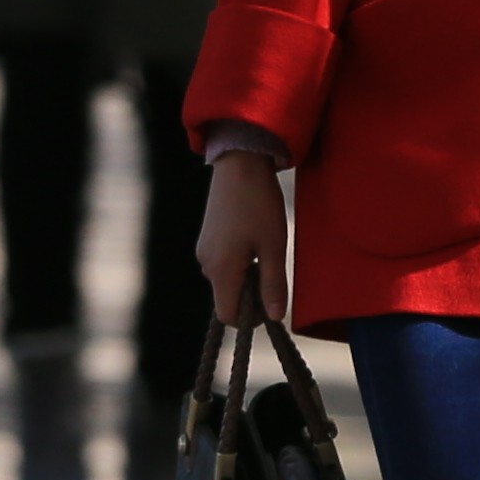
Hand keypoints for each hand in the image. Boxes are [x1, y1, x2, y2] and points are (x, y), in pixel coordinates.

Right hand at [195, 146, 288, 326]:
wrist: (239, 162)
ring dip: (245, 275)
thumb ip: (273, 285)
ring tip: (264, 246)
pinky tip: (252, 236)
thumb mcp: (274, 246)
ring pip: (225, 279)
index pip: (228, 316)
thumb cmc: (259, 203)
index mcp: (221, 270)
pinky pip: (221, 262)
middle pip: (227, 298)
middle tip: (272, 265)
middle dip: (250, 293)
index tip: (270, 298)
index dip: (251, 318)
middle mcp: (206, 263)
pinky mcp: (206, 237)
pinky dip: (238, 261)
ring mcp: (203, 249)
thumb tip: (276, 317)